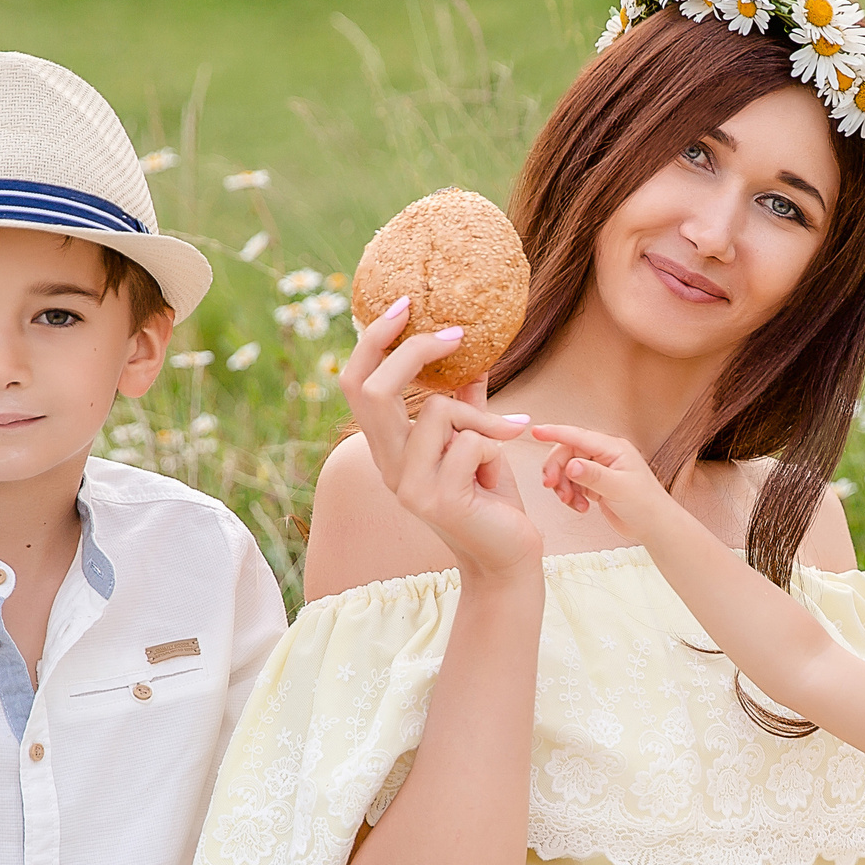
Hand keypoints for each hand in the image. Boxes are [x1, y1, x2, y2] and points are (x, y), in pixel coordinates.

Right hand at [341, 299, 540, 578]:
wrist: (508, 559)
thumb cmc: (492, 499)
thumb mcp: (475, 440)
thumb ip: (465, 402)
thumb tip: (468, 353)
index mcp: (388, 449)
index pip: (356, 385)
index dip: (372, 342)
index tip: (404, 305)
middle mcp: (387, 466)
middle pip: (373, 389)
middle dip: (416, 351)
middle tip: (458, 333)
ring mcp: (407, 485)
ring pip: (438, 411)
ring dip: (479, 418)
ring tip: (500, 441)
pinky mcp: (436, 498)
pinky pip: (470, 440)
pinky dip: (495, 444)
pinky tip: (500, 473)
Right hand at [528, 423, 679, 542]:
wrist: (655, 527)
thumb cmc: (645, 505)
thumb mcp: (618, 488)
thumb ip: (593, 476)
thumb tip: (570, 465)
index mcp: (613, 448)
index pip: (578, 436)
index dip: (555, 433)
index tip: (535, 432)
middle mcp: (605, 455)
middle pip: (568, 453)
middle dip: (556, 469)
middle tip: (550, 486)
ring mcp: (600, 470)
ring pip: (567, 470)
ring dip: (563, 486)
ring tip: (571, 503)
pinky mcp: (596, 485)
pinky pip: (572, 484)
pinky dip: (571, 495)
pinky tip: (581, 508)